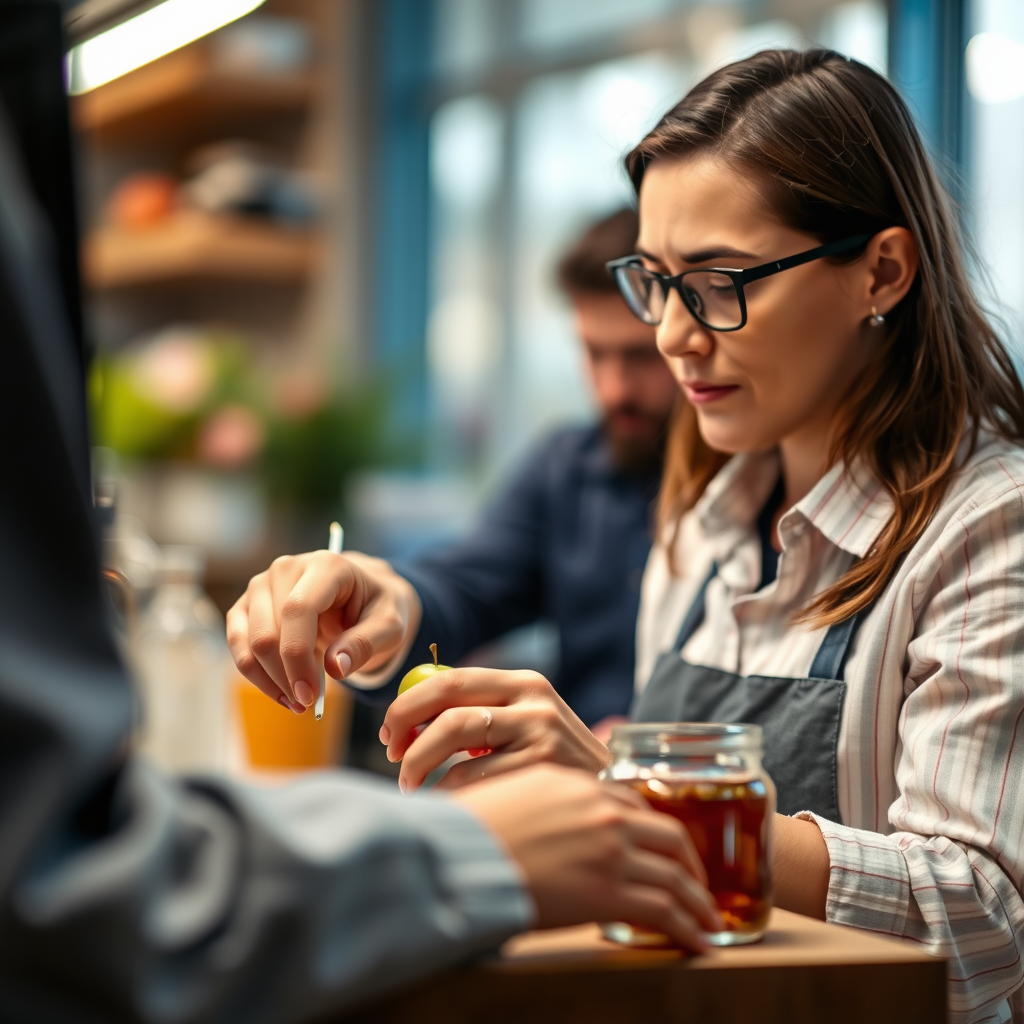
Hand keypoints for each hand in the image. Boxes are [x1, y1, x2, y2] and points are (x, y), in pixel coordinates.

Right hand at [226, 550, 420, 712]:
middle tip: (308, 703)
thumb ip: (365, 644)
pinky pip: (239, 644)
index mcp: (326, 565)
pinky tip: (282, 692)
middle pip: (268, 631)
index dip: (298, 656)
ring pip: (248, 641)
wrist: (362, 595)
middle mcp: (286, 568)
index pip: (298, 610)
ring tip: (298, 701)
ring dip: (269, 679)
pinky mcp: (248, 605)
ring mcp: (262, 584)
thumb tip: (335, 668)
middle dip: (285, 676)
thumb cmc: (376, 608)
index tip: (309, 695)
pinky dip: (256, 674)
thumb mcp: (389, 625)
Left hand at [381, 667, 612, 789]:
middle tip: (392, 757)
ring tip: (411, 787)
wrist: (617, 798)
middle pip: (447, 705)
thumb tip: (407, 722)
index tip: (390, 733)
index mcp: (524, 682)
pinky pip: (473, 780)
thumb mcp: (525, 726)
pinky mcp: (543, 768)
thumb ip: (480, 714)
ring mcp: (541, 733)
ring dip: (418, 766)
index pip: (449, 679)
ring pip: (453, 741)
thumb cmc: (554, 767)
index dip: (408, 705)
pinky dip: (447, 794)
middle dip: (405, 730)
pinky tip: (446, 806)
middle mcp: (534, 700)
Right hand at [452, 764, 722, 951]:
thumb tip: (540, 821)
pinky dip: (689, 927)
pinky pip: (665, 910)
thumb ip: (539, 802)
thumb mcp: (509, 795)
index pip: (631, 803)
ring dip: (698, 900)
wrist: (459, 855)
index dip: (652, 829)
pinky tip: (699, 942)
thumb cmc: (468, 830)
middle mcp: (602, 810)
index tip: (661, 847)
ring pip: (675, 874)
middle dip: (688, 861)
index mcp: (577, 783)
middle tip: (696, 882)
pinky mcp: (609, 893)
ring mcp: (610, 849)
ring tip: (708, 920)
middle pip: (667, 833)